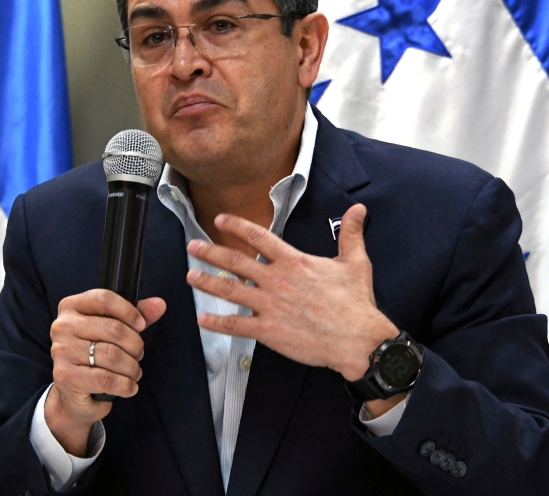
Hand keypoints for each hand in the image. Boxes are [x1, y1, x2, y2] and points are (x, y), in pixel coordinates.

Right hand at [45, 290, 166, 455]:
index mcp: (71, 307)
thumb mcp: (114, 331)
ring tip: (134, 371)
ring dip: (132, 367)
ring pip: (112, 355)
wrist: (73, 393)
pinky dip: (125, 385)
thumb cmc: (93, 355)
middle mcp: (62, 326)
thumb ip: (136, 315)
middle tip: (138, 354)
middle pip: (113, 328)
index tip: (141, 325)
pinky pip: (107, 378)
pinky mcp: (65, 376)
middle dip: (135, 345)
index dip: (129, 311)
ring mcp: (62, 351)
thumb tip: (159, 304)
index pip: (104, 298)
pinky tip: (129, 386)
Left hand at [185, 203, 397, 382]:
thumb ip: (351, 234)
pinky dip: (217, 322)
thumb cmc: (355, 302)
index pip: (258, 236)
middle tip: (192, 247)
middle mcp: (276, 280)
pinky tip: (203, 319)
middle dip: (210, 252)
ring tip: (190, 276)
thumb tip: (358, 209)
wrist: (356, 339)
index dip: (236, 226)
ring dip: (207, 282)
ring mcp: (269, 305)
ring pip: (230, 290)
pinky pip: (236, 325)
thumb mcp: (355, 262)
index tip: (220, 219)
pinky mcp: (268, 331)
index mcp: (293, 261)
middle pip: (235, 261)